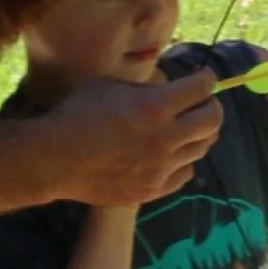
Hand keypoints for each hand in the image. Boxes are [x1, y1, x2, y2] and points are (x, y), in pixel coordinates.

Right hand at [25, 68, 218, 205]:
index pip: (201, 89)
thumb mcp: (108, 85)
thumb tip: (165, 87)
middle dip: (212, 107)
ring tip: (189, 128)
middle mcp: (165, 139)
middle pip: (212, 121)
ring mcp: (162, 168)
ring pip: (201, 149)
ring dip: (199, 134)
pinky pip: (184, 173)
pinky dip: (183, 161)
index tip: (203, 78)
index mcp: (155, 107)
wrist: (55, 161)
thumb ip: (142, 87)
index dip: (206, 79)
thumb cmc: (76, 115)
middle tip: (204, 103)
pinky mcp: (154, 190)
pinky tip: (173, 155)